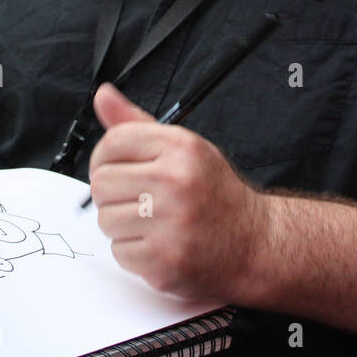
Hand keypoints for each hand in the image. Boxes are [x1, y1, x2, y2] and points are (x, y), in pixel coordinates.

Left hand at [88, 83, 268, 301]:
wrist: (255, 243)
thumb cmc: (215, 193)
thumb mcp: (183, 148)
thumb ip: (138, 124)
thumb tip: (103, 95)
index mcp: (180, 148)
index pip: (113, 142)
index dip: (106, 157)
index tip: (115, 168)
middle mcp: (176, 181)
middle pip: (101, 183)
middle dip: (112, 194)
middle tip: (138, 200)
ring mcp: (170, 224)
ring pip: (106, 220)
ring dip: (122, 225)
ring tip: (152, 223)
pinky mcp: (165, 261)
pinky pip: (119, 252)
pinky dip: (133, 253)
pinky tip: (159, 244)